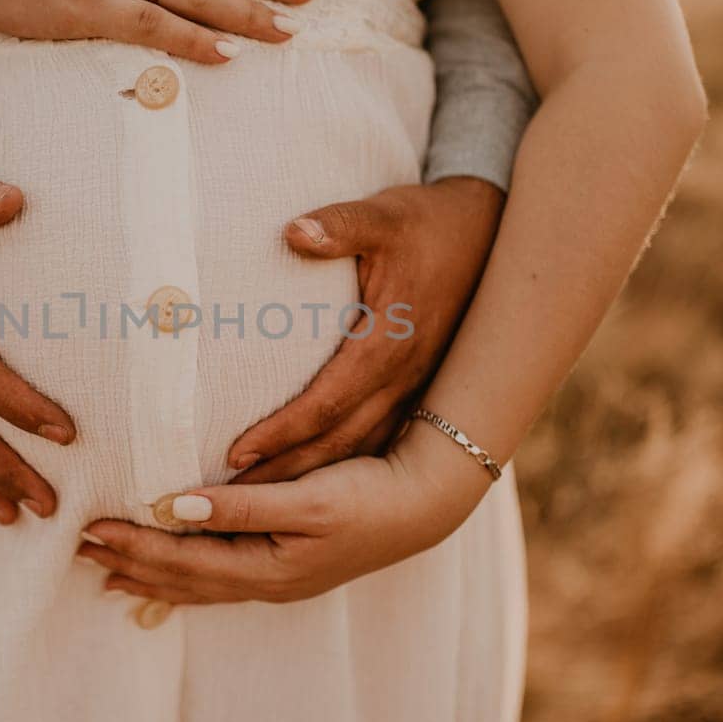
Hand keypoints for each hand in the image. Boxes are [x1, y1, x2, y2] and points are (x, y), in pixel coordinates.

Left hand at [75, 423, 492, 603]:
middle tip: (79, 548)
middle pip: (181, 579)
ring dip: (152, 578)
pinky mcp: (288, 566)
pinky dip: (186, 577)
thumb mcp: (304, 498)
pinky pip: (220, 579)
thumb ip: (238, 506)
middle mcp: (265, 582)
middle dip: (130, 564)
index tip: (89, 528)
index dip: (133, 545)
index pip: (180, 560)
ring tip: (109, 573)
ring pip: (198, 585)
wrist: (425, 504)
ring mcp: (277, 579)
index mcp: (264, 568)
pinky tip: (174, 574)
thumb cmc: (369, 496)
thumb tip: (173, 505)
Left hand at [226, 176, 504, 482]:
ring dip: (313, 480)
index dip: (281, 432)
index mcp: (387, 344)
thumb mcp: (384, 216)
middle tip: (232, 502)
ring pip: (360, 449)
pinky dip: (343, 466)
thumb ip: (339, 226)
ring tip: (262, 505)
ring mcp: (416, 388)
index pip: (325, 402)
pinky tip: (315, 483)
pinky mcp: (420, 389)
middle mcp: (403, 378)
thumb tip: (293, 232)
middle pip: (338, 443)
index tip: (237, 454)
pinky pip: (379, 439)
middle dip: (285, 474)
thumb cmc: (428, 224)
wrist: (490, 232)